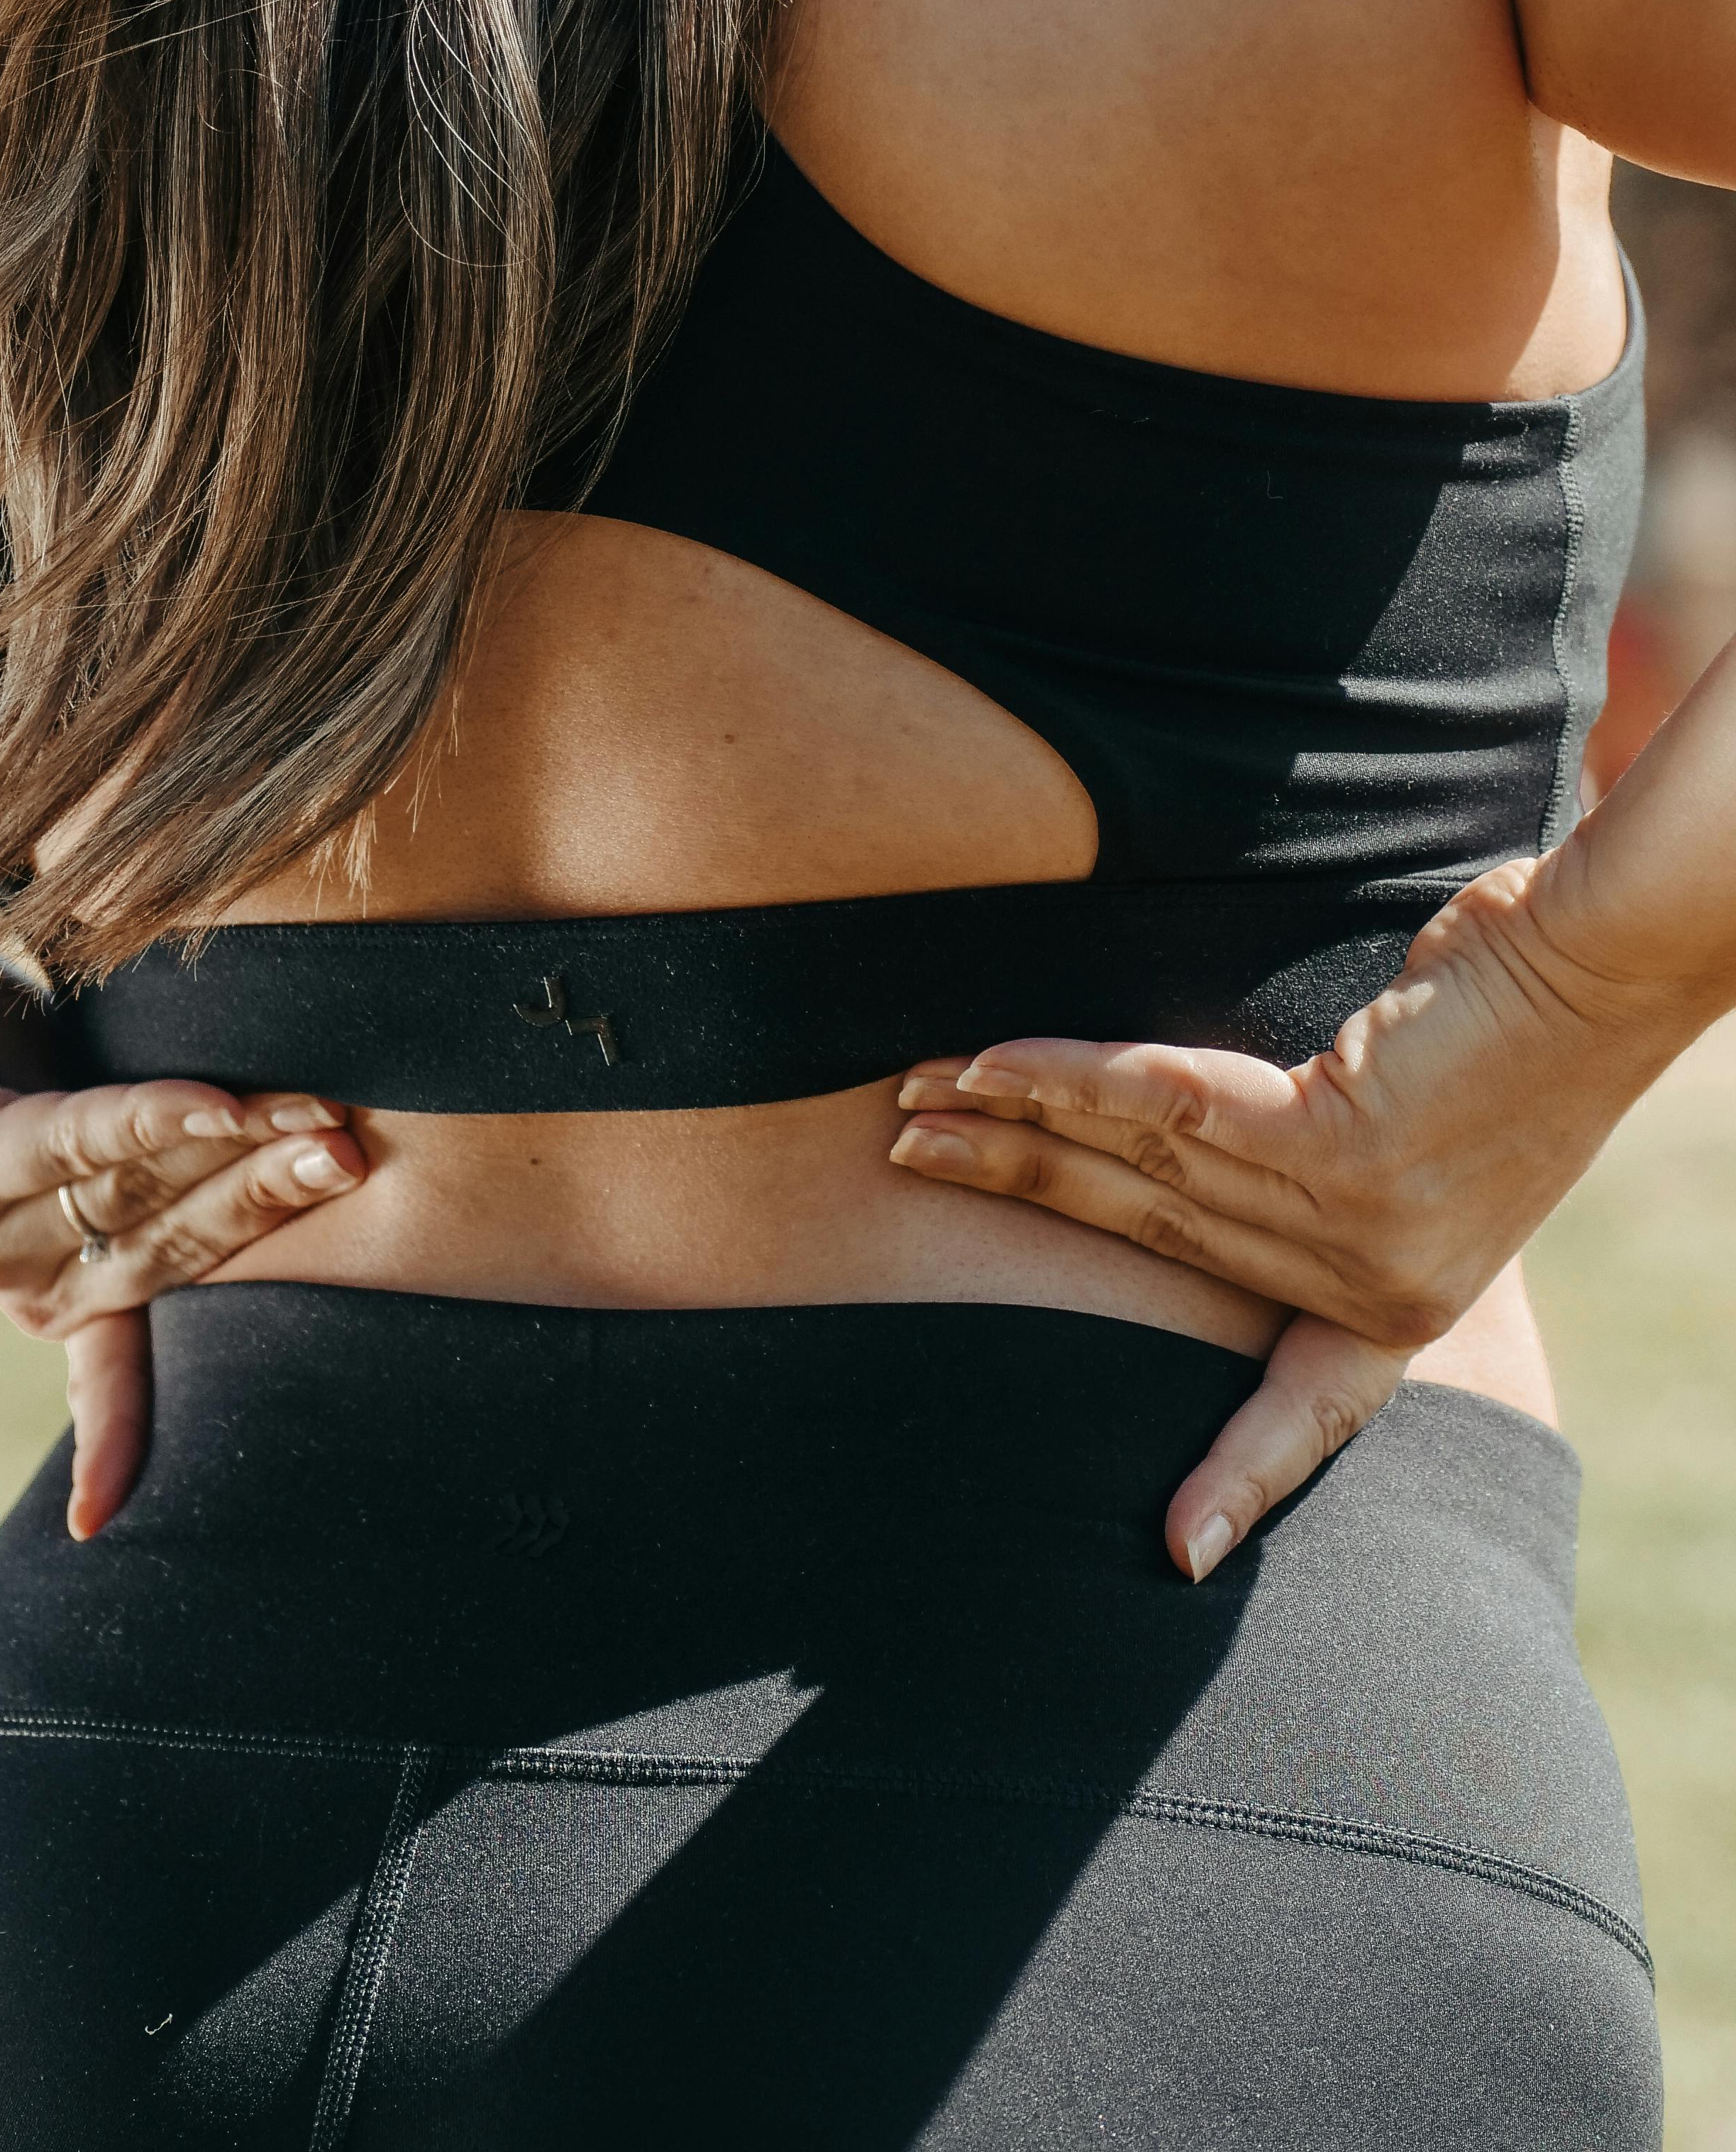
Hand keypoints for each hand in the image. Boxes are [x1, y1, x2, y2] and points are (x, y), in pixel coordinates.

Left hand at [0, 892, 365, 1537]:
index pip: (136, 1346)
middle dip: (279, 1206)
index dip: (145, 1416)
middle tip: (364, 1160)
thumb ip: (153, 1132)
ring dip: (242, 1153)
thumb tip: (289, 1111)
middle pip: (180, 1249)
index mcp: (50, 1283)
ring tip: (323, 1121)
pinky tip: (218, 1103)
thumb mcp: (66, 1104)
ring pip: (143, 1193)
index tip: (121, 1516)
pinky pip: (76, 1139)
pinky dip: (152, 1119)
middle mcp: (21, 1276)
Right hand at [889, 852, 1694, 1577]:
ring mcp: (1356, 1221)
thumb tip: (1245, 1135)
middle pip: (1155, 1237)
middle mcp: (1378, 1278)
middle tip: (907, 1157)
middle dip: (1016, 1191)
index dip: (1244, 1471)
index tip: (1180, 1554)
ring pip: (1142, 1171)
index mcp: (1410, 1296)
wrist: (1605, 958)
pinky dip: (1066, 1080)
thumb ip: (1338, 1157)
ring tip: (915, 1102)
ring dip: (1011, 1129)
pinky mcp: (1337, 1141)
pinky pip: (1165, 1111)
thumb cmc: (1522, 1015)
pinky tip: (991, 1065)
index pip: (1315, 1405)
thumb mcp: (1436, 1124)